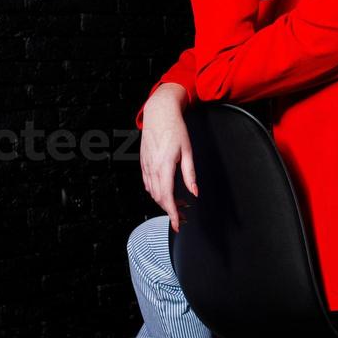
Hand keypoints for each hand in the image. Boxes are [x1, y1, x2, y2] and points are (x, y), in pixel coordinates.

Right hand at [139, 85, 196, 231]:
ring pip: (152, 192)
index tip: (177, 224)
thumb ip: (190, 174)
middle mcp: (152, 168)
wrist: (159, 113)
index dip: (172, 213)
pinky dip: (157, 192)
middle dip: (170, 211)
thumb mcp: (187, 151)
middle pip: (158, 198)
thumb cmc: (175, 129)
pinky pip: (148, 184)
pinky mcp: (143, 163)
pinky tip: (167, 193)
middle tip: (183, 217)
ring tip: (179, 205)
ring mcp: (145, 166)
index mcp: (164, 166)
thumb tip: (194, 192)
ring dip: (164, 202)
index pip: (166, 197)